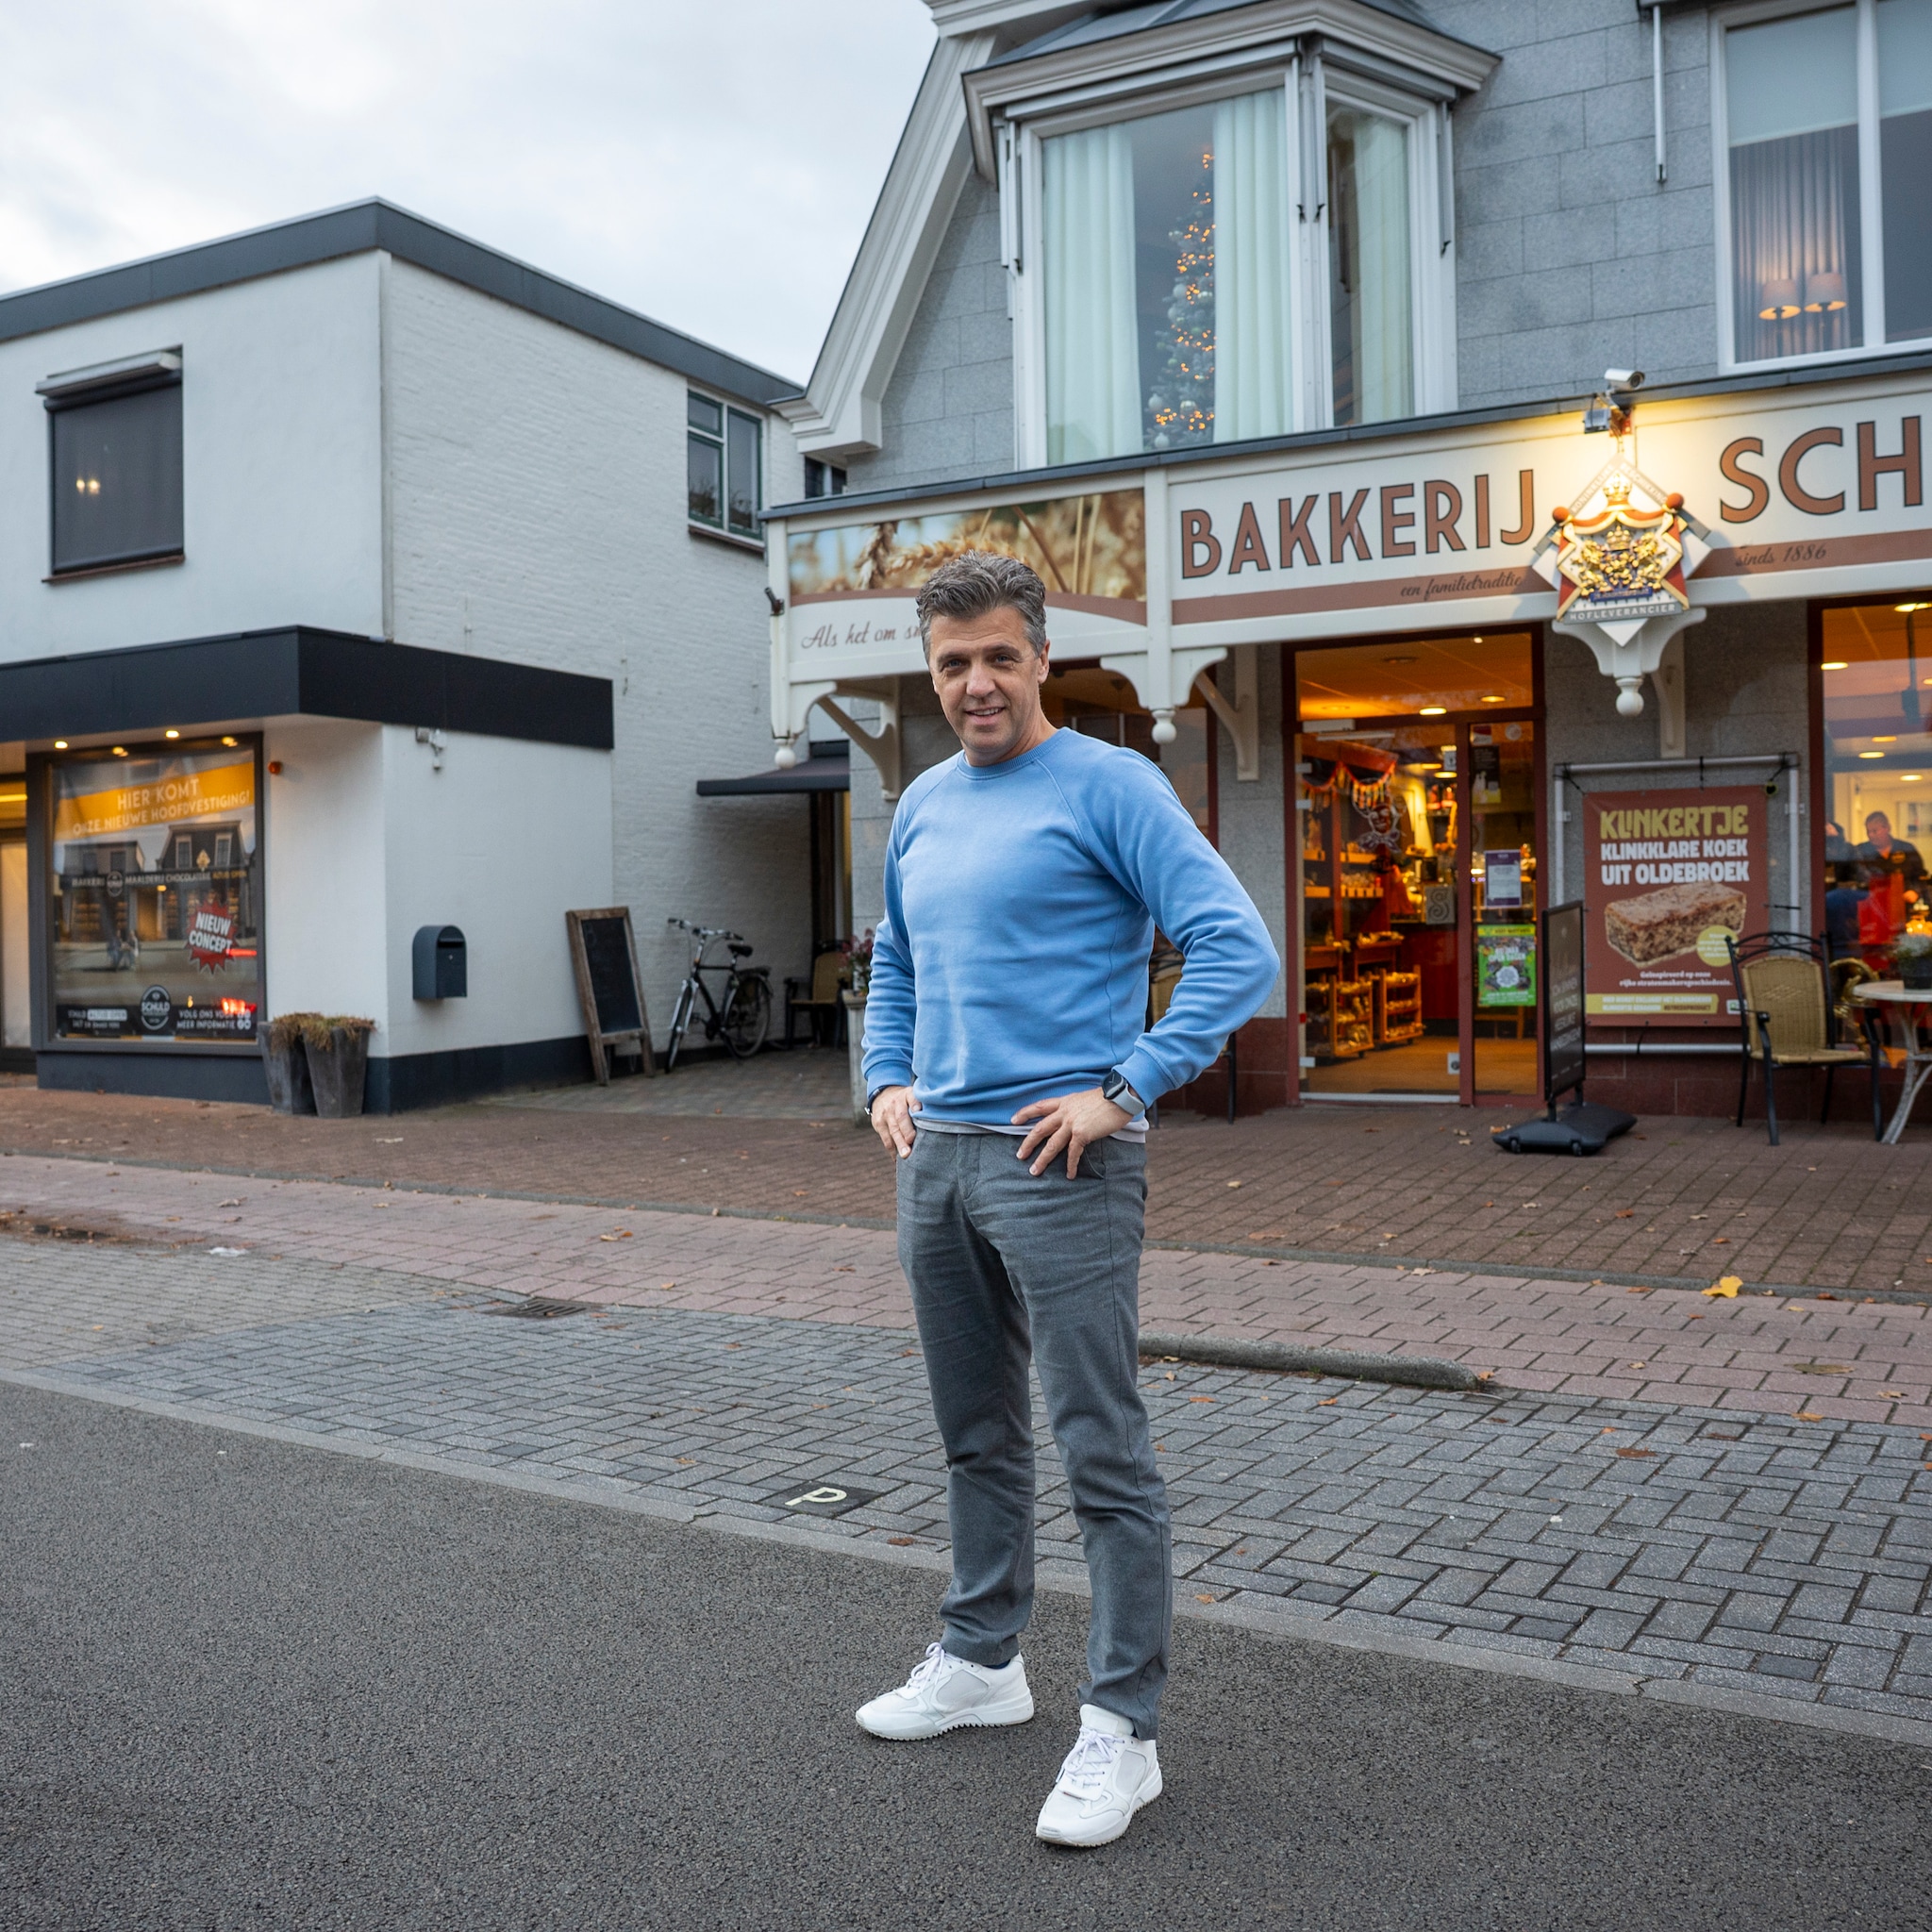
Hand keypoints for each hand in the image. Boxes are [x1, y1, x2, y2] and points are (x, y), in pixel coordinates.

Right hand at [870, 1084, 919, 1158]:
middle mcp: (896, 1103)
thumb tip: (940, 1121)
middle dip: (907, 1131)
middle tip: (912, 1142)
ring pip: (893, 1130)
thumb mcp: (913, 1095)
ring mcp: (886, 1114)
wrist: (882, 1095)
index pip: (912, 1097)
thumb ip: (923, 1105)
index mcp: (907, 1095)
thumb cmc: (905, 1100)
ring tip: (905, 1155)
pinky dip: (892, 1150)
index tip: (918, 1111)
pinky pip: (885, 1139)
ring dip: (899, 1144)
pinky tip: (898, 1158)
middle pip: (901, 1118)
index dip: (915, 1104)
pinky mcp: (878, 1124)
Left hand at [1011, 1088, 1130, 1178]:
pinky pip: (1073, 1152)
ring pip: (1052, 1144)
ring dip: (1042, 1159)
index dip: (1025, 1113)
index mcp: (1065, 1102)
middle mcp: (1065, 1112)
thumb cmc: (1108, 1098)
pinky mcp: (1082, 1133)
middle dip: (1028, 1143)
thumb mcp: (1085, 1099)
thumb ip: (1075, 1108)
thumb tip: (1073, 1118)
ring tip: (1035, 1171)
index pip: (1040, 1106)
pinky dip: (1070, 1165)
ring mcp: (1072, 1123)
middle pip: (1040, 1128)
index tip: (1013, 1120)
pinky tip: (1069, 1174)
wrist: (1120, 1097)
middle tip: (1020, 1155)